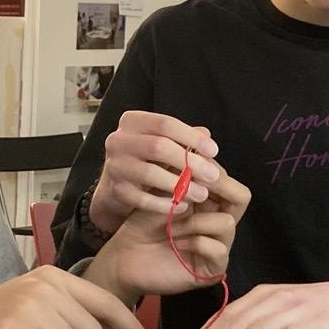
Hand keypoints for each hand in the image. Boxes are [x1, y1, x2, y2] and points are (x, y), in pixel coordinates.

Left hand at [85, 169, 250, 299]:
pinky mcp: (212, 269)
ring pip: (228, 223)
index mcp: (210, 203)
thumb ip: (181, 165)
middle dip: (216, 187)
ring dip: (196, 220)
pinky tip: (175, 242)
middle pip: (241, 197)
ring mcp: (219, 247)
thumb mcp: (161, 187)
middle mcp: (219, 223)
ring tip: (171, 224)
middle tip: (193, 187)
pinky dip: (195, 242)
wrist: (124, 255)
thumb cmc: (142, 222)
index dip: (211, 170)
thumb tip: (204, 130)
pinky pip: (218, 249)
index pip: (228, 180)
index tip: (187, 168)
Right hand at [89, 111, 222, 233]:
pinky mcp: (115, 190)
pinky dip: (165, 204)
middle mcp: (118, 140)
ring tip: (201, 194)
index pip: (165, 124)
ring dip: (180, 186)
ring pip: (150, 173)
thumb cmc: (147, 159)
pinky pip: (142, 199)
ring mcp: (114, 166)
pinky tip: (182, 206)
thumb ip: (183, 138)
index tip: (213, 151)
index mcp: (132, 121)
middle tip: (213, 176)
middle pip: (158, 147)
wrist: (117, 184)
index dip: (192, 137)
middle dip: (190, 162)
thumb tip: (206, 134)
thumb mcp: (164, 143)